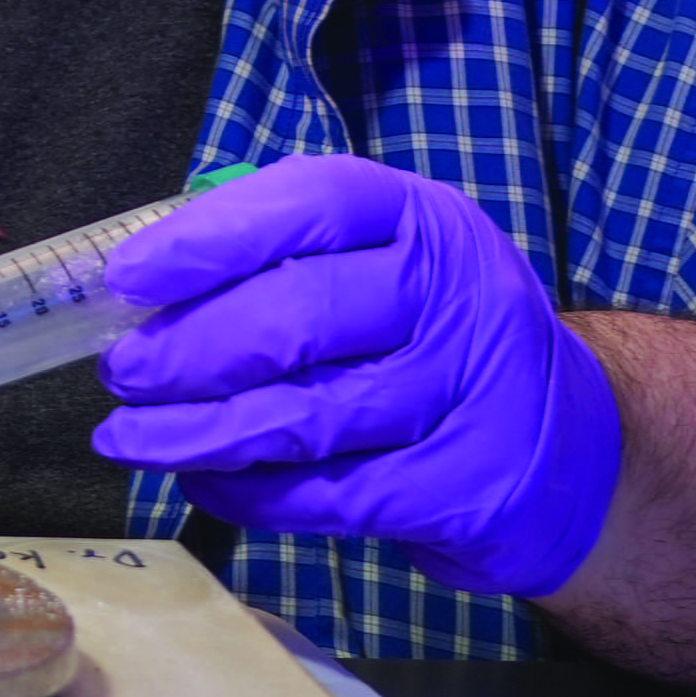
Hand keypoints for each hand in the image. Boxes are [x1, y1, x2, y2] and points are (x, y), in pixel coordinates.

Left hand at [92, 155, 619, 599]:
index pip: (310, 202)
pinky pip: (328, 494)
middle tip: (123, 371)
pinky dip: (250, 493)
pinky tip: (204, 480)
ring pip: (303, 415)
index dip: (209, 238)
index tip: (128, 276)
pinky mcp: (464, 488)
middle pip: (298, 313)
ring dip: (197, 432)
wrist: (572, 451)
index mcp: (425, 222)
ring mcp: (468, 395)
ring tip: (129, 439)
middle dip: (188, 348)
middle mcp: (457, 297)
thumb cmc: (439, 342)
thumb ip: (286, 258)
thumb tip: (148, 285)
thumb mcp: (391, 266)